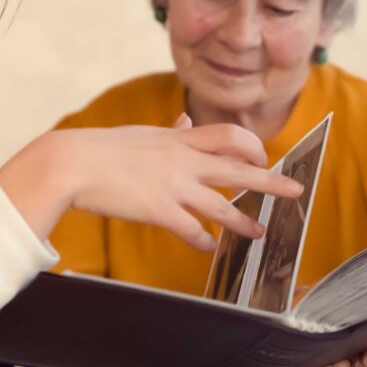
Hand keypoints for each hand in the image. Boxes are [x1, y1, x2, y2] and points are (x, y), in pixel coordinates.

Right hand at [0, 118, 301, 246]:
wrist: (71, 162)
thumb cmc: (101, 147)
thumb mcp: (141, 133)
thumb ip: (171, 130)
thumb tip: (186, 120)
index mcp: (177, 139)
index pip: (228, 135)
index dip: (252, 146)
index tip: (263, 155)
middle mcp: (181, 160)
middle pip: (238, 168)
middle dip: (270, 180)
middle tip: (295, 190)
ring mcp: (172, 186)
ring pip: (222, 204)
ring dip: (244, 220)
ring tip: (259, 231)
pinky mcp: (158, 210)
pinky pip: (192, 229)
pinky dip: (204, 240)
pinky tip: (211, 247)